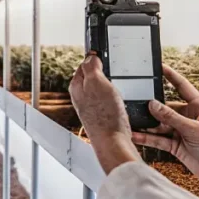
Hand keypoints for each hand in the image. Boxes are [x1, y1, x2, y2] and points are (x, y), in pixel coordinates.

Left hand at [68, 54, 140, 173]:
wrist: (113, 141)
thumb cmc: (104, 115)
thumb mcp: (96, 82)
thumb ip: (91, 67)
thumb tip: (90, 57)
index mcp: (76, 86)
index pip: (84, 64)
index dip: (96, 58)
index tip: (107, 56)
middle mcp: (82, 97)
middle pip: (94, 76)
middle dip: (106, 73)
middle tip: (116, 74)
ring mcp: (92, 106)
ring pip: (104, 88)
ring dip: (113, 85)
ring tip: (119, 89)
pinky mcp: (103, 115)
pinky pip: (111, 100)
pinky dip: (117, 97)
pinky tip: (122, 101)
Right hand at [131, 65, 198, 198]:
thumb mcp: (194, 129)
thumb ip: (172, 117)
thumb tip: (153, 104)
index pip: (183, 87)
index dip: (171, 76)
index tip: (159, 67)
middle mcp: (191, 118)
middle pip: (167, 109)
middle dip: (153, 108)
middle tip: (137, 104)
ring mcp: (183, 132)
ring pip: (161, 125)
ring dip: (148, 125)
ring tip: (132, 122)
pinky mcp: (178, 146)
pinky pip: (160, 140)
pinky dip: (149, 138)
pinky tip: (138, 136)